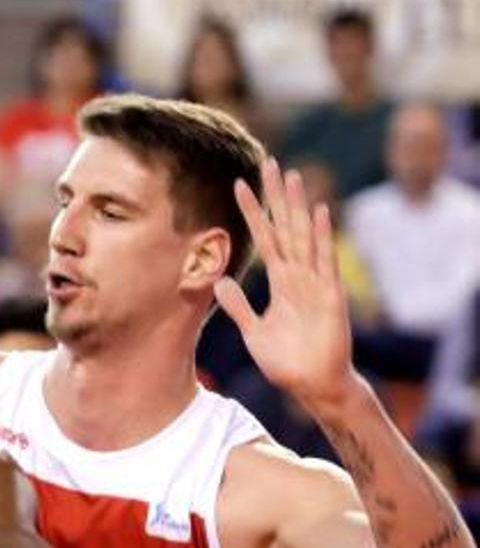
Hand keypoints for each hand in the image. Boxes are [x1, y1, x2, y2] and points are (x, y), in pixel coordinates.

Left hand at [214, 158, 360, 413]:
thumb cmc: (289, 361)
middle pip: (285, 227)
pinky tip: (319, 211)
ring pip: (304, 236)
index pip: (264, 238)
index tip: (239, 184)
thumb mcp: (254, 332)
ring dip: (298, 206)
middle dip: (276, 196)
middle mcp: (299, 276)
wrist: (314, 385)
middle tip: (268, 162)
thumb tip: (219, 281)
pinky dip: (322, 237)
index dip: (253, 212)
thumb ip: (239, 307)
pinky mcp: (329, 297)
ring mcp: (315, 283)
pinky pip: (324, 262)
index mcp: (282, 282)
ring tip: (291, 175)